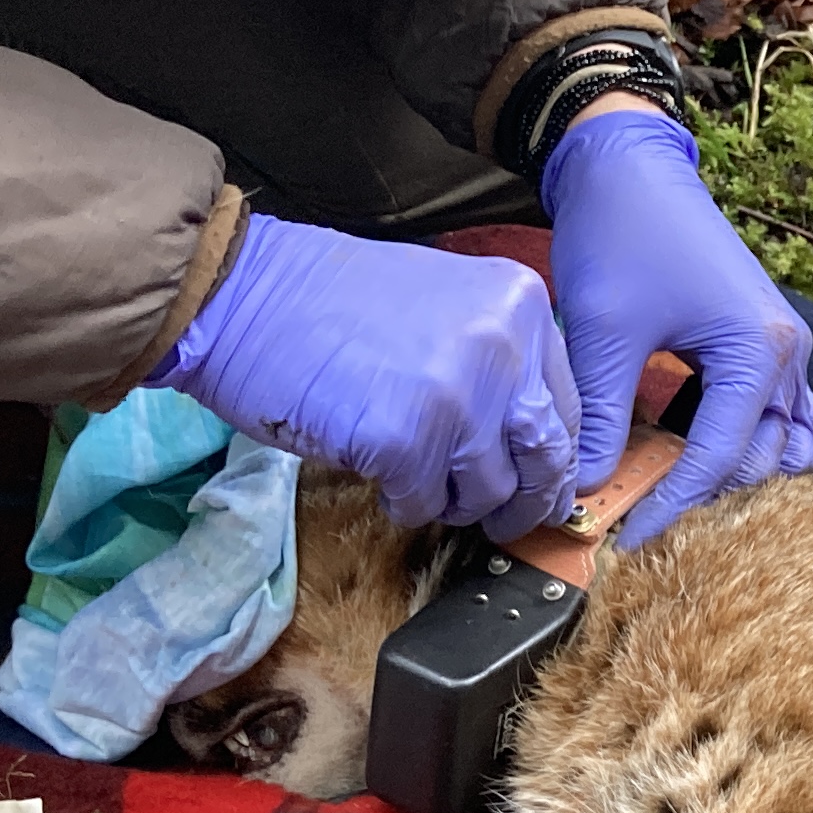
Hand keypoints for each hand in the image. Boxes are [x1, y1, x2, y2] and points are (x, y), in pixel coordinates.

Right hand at [152, 214, 580, 534]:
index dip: (556, 458)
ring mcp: (459, 398)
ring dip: (456, 502)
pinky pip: (426, 505)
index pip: (570, 407)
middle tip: (502, 518)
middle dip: (528, 500)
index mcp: (521, 307)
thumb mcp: (446, 303)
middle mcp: (505, 349)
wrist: (243, 295)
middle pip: (548, 457)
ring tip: (418, 481)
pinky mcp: (406, 442)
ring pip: (490, 492)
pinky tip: (380, 476)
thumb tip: (531, 438)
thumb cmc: (332, 300)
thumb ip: (498, 357)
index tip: (541, 483)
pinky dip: (404, 504)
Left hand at [542, 103, 812, 541]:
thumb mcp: (602, 332)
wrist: (628, 166)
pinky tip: (692, 457)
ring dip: (737, 474)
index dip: (672, 505)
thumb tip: (579, 489)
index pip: (720, 457)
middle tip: (645, 522)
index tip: (626, 541)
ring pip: (781, 441)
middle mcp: (787, 354)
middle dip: (708, 496)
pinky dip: (746, 444)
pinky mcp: (764, 341)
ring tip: (675, 496)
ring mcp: (783, 348)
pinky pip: (775, 414)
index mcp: (759, 350)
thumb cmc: (621, 236)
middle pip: (764, 458)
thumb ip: (597, 415)